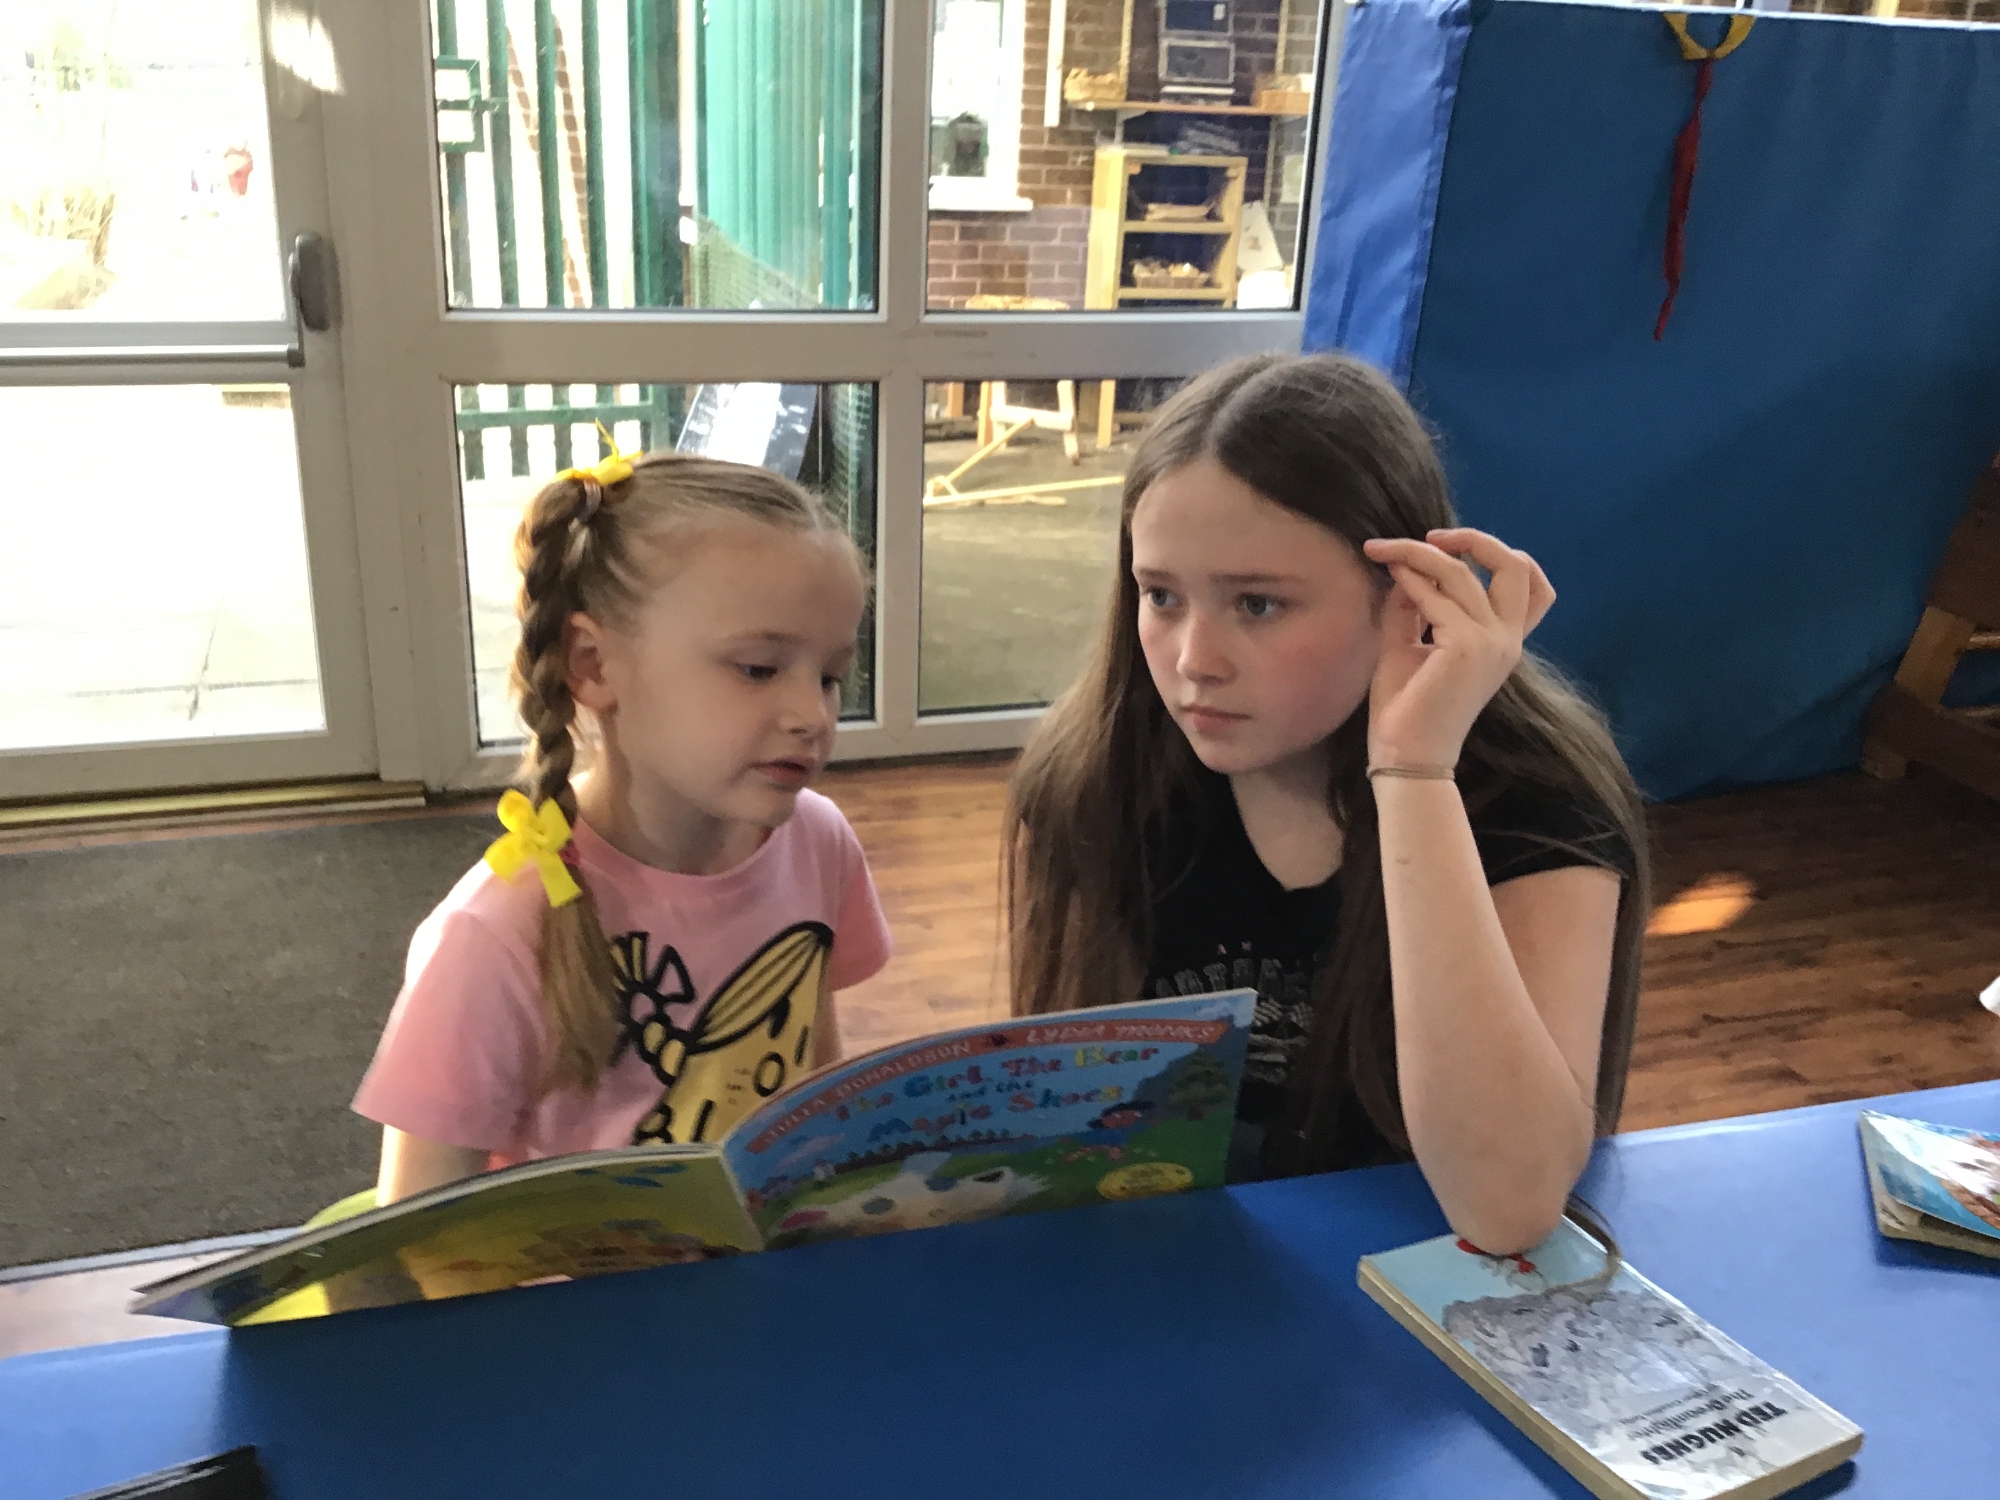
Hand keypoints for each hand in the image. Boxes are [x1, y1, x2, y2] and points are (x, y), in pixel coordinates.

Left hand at [1360, 528, 1554, 769]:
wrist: (1405, 754)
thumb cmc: (1407, 707)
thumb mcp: (1411, 644)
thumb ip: (1416, 604)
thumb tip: (1407, 565)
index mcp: (1503, 642)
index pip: (1534, 588)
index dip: (1501, 556)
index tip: (1450, 550)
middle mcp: (1507, 641)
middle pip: (1517, 566)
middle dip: (1473, 539)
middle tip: (1429, 537)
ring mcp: (1493, 643)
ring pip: (1461, 573)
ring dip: (1417, 553)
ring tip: (1381, 551)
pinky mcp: (1467, 647)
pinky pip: (1436, 595)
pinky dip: (1410, 577)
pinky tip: (1388, 570)